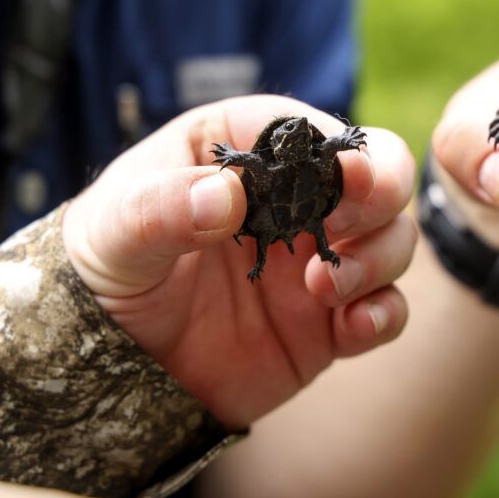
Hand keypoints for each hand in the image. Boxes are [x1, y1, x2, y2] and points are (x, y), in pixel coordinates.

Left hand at [62, 95, 415, 428]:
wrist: (108, 367)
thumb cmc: (105, 270)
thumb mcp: (114, 231)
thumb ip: (160, 208)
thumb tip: (224, 196)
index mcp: (247, 153)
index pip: (308, 130)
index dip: (338, 147)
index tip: (345, 173)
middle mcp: (294, 200)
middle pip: (376, 174)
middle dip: (381, 192)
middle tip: (345, 223)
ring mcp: (316, 259)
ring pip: (393, 238)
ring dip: (381, 256)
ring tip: (324, 287)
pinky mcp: (328, 320)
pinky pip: (384, 309)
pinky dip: (384, 314)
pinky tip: (353, 327)